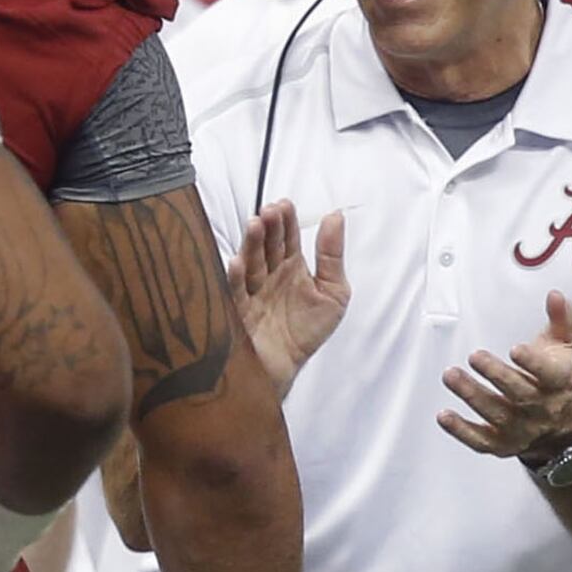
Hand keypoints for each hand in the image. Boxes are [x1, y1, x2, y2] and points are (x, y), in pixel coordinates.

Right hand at [231, 201, 348, 391]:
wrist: (288, 366)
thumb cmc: (308, 331)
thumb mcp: (334, 292)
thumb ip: (332, 255)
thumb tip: (337, 216)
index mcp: (291, 267)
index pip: (287, 237)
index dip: (286, 221)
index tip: (285, 205)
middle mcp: (269, 275)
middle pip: (267, 246)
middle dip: (268, 228)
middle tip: (270, 212)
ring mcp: (253, 291)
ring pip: (250, 263)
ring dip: (251, 244)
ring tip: (255, 225)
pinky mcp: (239, 311)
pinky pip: (235, 292)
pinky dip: (235, 277)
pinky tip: (237, 262)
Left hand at [441, 290, 571, 462]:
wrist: (562, 426)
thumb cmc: (557, 378)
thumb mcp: (566, 347)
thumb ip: (562, 319)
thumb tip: (555, 296)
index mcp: (558, 383)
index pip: (549, 375)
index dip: (532, 363)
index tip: (516, 350)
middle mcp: (541, 408)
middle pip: (519, 394)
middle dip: (496, 375)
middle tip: (475, 356)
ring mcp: (521, 428)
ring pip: (496, 414)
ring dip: (472, 395)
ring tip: (451, 376)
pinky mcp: (502, 443)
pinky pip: (481, 441)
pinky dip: (462, 430)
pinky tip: (445, 416)